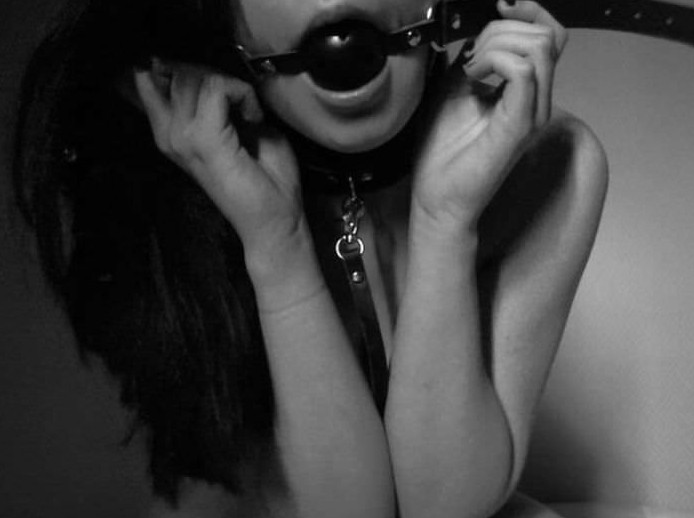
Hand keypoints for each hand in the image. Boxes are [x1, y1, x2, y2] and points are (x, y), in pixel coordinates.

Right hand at [133, 60, 301, 252]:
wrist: (275, 218)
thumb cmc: (263, 177)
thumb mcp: (238, 127)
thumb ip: (217, 100)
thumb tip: (210, 72)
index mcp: (169, 132)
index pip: (150, 76)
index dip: (187, 68)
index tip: (221, 89)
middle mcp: (168, 134)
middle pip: (177, 71)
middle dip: (216, 75)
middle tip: (242, 104)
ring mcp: (181, 138)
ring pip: (195, 77)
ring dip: (232, 87)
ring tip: (249, 117)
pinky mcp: (203, 140)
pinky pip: (217, 87)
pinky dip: (243, 95)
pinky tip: (254, 120)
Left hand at [412, 0, 567, 232]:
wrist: (437, 196)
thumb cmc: (443, 150)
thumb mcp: (453, 88)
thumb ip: (472, 58)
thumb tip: (477, 30)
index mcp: (525, 91)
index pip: (550, 36)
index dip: (529, 11)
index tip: (500, 4)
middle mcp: (537, 100)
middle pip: (544, 35)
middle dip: (501, 31)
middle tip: (469, 58)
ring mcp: (533, 113)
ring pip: (539, 47)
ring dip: (496, 44)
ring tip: (470, 70)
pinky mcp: (519, 126)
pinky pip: (522, 72)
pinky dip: (493, 60)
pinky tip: (472, 76)